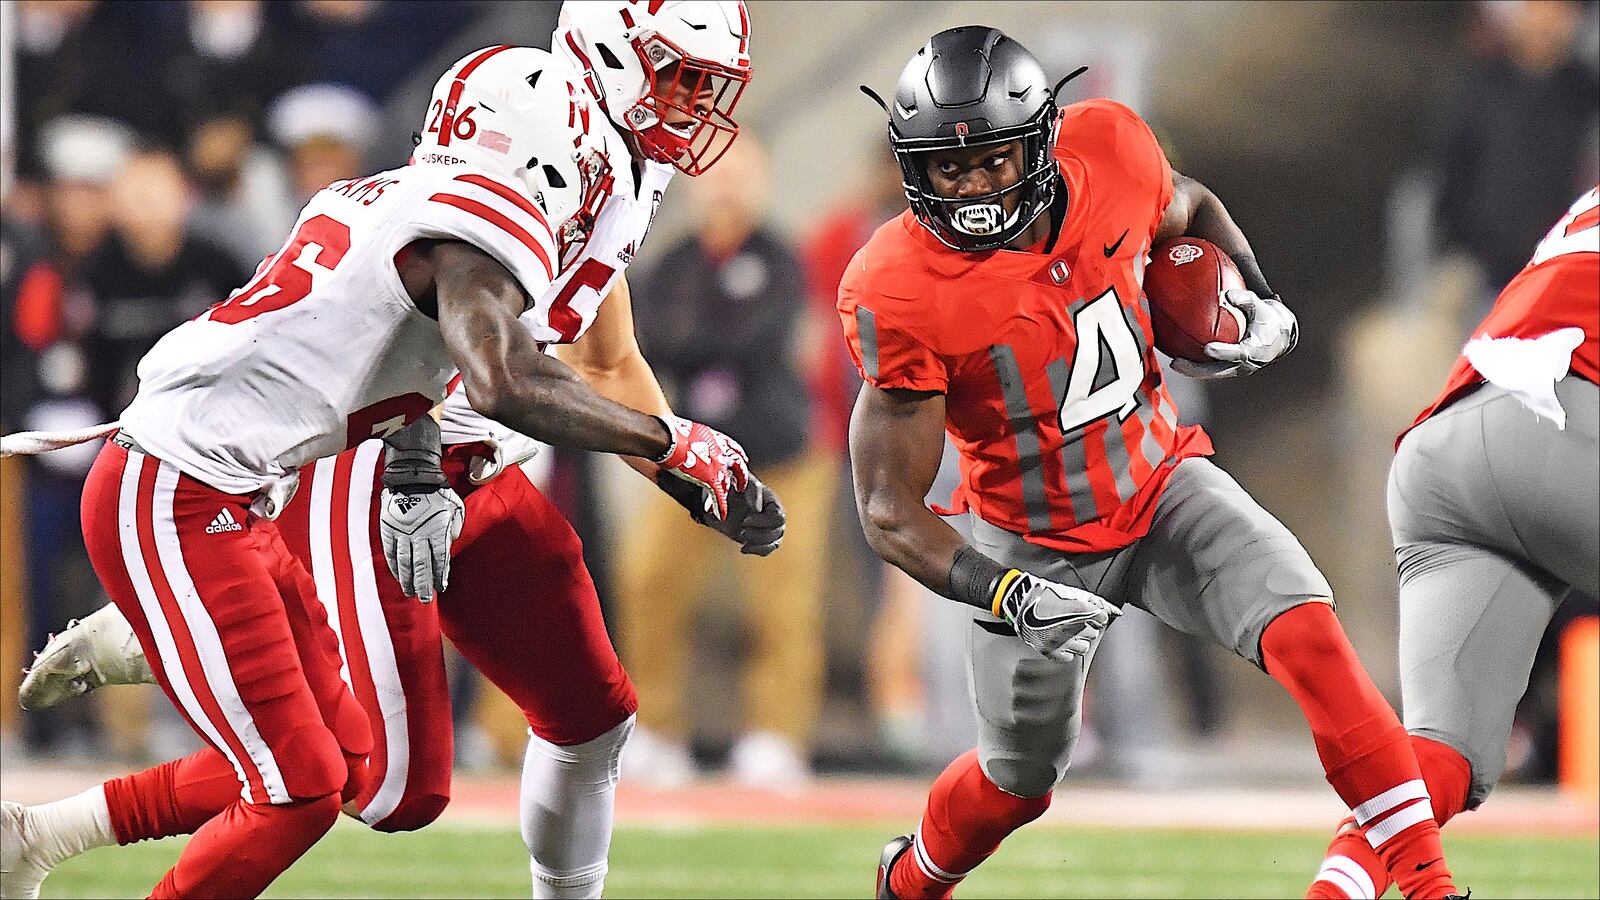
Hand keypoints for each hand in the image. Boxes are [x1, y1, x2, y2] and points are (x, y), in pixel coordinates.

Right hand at [379, 487, 464, 602]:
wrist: (412, 476)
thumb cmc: (438, 492)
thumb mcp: (455, 507)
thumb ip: (454, 527)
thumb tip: (449, 543)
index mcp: (437, 531)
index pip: (439, 559)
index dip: (440, 575)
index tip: (441, 586)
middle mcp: (419, 536)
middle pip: (421, 566)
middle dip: (423, 584)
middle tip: (425, 599)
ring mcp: (402, 534)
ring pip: (404, 563)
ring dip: (407, 579)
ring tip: (410, 592)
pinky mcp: (388, 531)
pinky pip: (391, 553)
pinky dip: (394, 566)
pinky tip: (398, 576)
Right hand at [654, 414, 749, 520]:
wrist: (668, 438)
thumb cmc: (670, 433)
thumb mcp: (684, 431)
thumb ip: (686, 439)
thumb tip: (673, 441)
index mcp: (713, 437)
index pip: (731, 447)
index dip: (737, 455)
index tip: (741, 460)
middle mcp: (719, 450)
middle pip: (737, 464)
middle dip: (740, 475)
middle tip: (740, 484)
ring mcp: (717, 465)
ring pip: (727, 481)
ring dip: (727, 491)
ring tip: (728, 502)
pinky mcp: (710, 479)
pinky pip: (719, 495)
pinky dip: (720, 506)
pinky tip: (720, 514)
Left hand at [655, 469, 785, 554]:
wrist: (707, 496)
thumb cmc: (707, 482)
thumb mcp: (699, 481)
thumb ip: (691, 481)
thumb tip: (661, 477)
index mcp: (757, 490)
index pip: (769, 502)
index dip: (759, 513)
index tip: (743, 517)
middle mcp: (762, 505)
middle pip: (779, 521)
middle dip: (762, 528)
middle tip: (742, 528)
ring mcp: (761, 520)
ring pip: (777, 534)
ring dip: (762, 540)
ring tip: (743, 542)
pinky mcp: (756, 533)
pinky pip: (770, 544)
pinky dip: (762, 549)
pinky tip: (743, 549)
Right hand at [996, 572, 1118, 660]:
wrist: (1018, 600)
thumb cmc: (1044, 593)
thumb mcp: (1071, 592)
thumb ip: (1096, 602)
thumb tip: (1116, 612)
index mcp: (1077, 609)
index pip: (1101, 618)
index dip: (1096, 615)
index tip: (1089, 614)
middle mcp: (1069, 626)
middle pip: (1093, 633)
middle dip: (1087, 626)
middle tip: (1074, 620)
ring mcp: (1058, 640)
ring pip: (1084, 647)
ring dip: (1079, 639)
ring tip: (1068, 631)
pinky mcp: (1048, 650)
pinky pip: (1068, 657)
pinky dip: (1067, 650)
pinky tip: (1061, 641)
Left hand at [1170, 289, 1297, 379]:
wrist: (1279, 338)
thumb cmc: (1269, 320)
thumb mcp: (1263, 307)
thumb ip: (1246, 299)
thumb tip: (1227, 294)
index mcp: (1255, 351)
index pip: (1237, 354)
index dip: (1223, 352)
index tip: (1208, 349)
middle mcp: (1244, 364)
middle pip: (1218, 370)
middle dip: (1197, 369)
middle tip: (1177, 362)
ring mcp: (1236, 369)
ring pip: (1212, 373)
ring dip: (1192, 370)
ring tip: (1174, 363)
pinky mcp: (1230, 369)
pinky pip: (1211, 369)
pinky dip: (1196, 366)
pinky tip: (1179, 359)